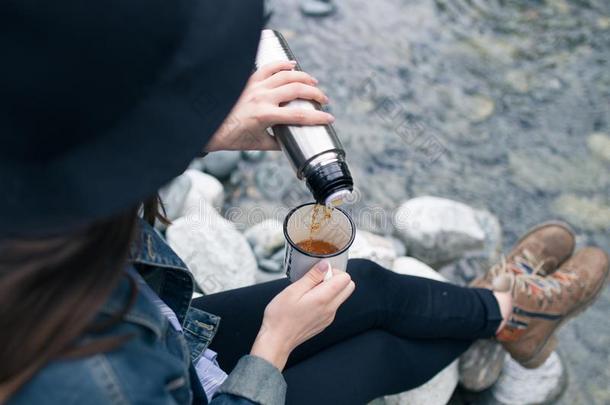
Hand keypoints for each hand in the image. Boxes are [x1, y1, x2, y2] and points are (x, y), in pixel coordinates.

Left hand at [205, 61, 334, 151]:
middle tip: (324, 100)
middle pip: (297, 89)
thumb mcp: (257, 145)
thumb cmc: (232, 137)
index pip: (299, 115)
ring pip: (286, 74)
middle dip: (315, 93)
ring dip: (303, 76)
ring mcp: (255, 86)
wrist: (209, 127)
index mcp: (265, 116)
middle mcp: (262, 97)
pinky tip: (292, 64)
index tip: (330, 119)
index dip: (318, 117)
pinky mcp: (248, 80)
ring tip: (314, 82)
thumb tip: (292, 143)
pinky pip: (268, 68)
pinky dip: (282, 64)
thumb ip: (277, 143)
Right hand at [250, 261, 354, 370]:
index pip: (345, 279)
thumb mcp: (293, 290)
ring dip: (330, 289)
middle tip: (317, 280)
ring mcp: (329, 317)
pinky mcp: (325, 322)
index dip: (334, 271)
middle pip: (348, 287)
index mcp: (323, 299)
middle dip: (336, 279)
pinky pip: (332, 306)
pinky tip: (307, 302)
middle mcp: (330, 309)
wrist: (277, 340)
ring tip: (309, 292)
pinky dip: (325, 300)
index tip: (319, 273)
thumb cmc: (280, 316)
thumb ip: (312, 277)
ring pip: (341, 296)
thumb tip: (325, 265)